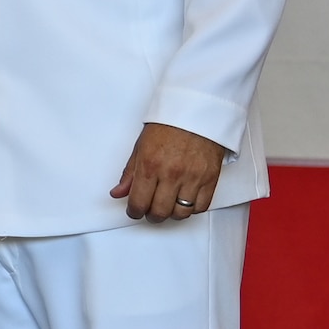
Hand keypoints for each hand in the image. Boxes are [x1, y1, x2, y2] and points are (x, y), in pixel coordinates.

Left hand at [110, 122, 225, 221]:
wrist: (195, 112)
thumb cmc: (167, 126)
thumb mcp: (140, 146)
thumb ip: (129, 173)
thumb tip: (118, 192)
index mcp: (150, 165)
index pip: (139, 202)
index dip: (134, 211)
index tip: (134, 211)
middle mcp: (171, 174)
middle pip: (160, 212)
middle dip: (151, 215)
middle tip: (149, 211)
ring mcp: (192, 178)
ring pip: (181, 213)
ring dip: (171, 214)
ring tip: (166, 206)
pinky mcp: (210, 179)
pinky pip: (201, 207)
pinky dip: (191, 209)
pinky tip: (184, 201)